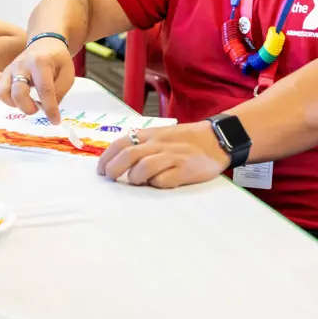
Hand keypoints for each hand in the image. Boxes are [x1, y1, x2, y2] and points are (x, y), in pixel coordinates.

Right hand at [0, 36, 74, 122]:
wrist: (45, 42)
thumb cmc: (57, 59)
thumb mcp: (68, 73)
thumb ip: (59, 91)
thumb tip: (47, 108)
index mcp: (40, 63)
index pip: (44, 90)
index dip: (50, 109)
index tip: (55, 120)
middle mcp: (21, 66)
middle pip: (18, 92)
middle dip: (28, 107)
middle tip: (38, 107)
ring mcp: (9, 69)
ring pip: (2, 92)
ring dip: (14, 103)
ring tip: (25, 102)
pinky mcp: (2, 73)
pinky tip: (6, 97)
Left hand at [97, 121, 229, 187]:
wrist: (217, 139)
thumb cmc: (185, 139)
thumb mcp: (161, 134)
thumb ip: (142, 143)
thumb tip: (117, 159)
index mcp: (151, 134)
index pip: (121, 142)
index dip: (106, 156)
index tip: (100, 169)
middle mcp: (159, 144)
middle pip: (128, 155)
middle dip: (113, 168)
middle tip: (109, 177)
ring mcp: (173, 156)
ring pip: (144, 167)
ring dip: (134, 177)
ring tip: (134, 181)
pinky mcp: (186, 170)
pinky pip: (164, 180)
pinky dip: (156, 184)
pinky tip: (157, 183)